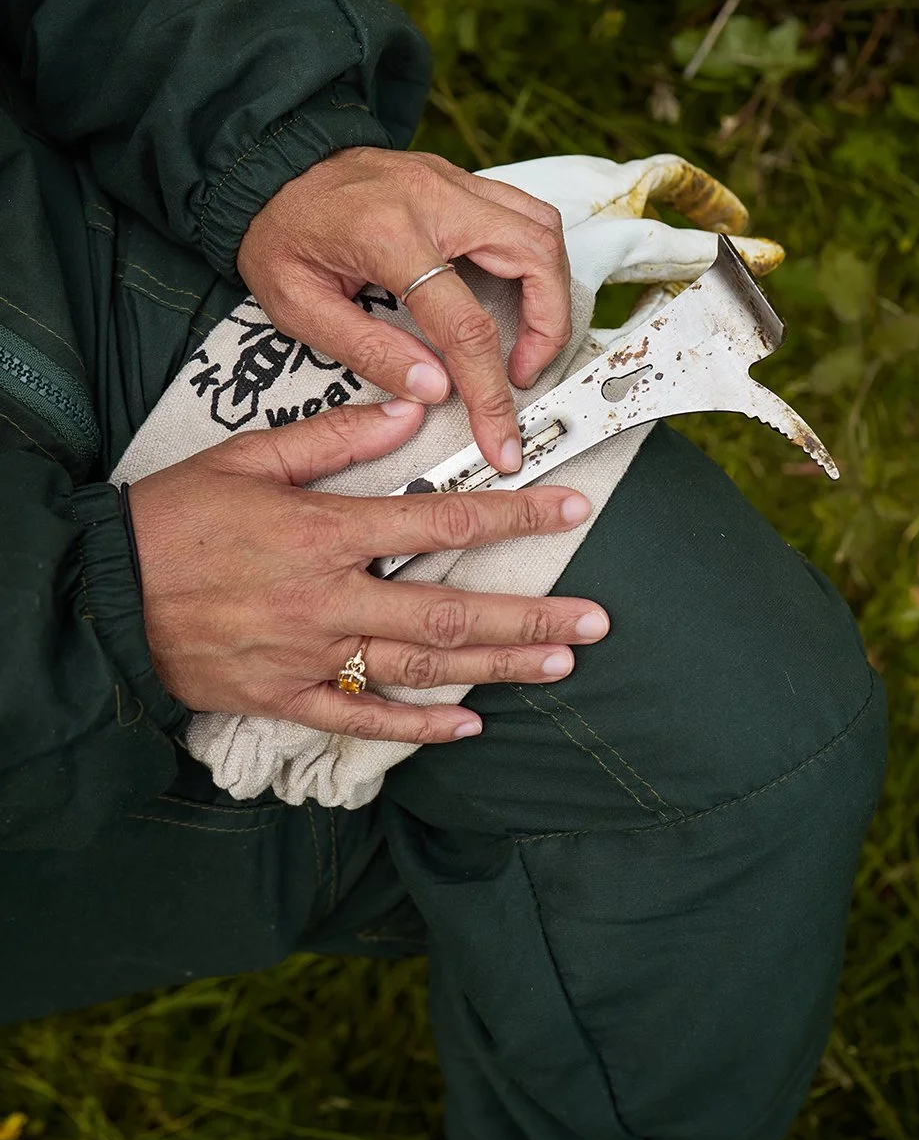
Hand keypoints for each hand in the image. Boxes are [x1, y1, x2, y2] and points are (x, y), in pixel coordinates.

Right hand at [127, 401, 609, 744]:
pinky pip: (360, 718)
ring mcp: (309, 655)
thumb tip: (409, 411)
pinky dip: (416, 728)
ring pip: (420, 667)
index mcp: (325, 532)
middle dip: (531, 617)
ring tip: (560, 665)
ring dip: (496, 668)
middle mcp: (329, 598)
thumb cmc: (174, 516)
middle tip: (596, 623)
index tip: (569, 507)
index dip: (513, 514)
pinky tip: (469, 726)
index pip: (441, 522)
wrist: (101, 589)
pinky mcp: (283, 696)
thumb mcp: (248, 457)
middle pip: (451, 612)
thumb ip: (335, 437)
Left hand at [236, 147, 570, 474]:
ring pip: (542, 227)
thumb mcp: (299, 306)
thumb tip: (432, 390)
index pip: (465, 323)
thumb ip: (368, 350)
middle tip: (523, 376)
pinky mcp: (457, 180)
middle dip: (548, 328)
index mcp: (389, 234)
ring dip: (550, 290)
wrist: (266, 166)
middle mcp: (434, 197)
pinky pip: (522, 213)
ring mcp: (451, 180)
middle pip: (534, 255)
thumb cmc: (277, 232)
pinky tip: (516, 294)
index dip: (489, 389)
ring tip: (526, 341)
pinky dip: (534, 258)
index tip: (499, 435)